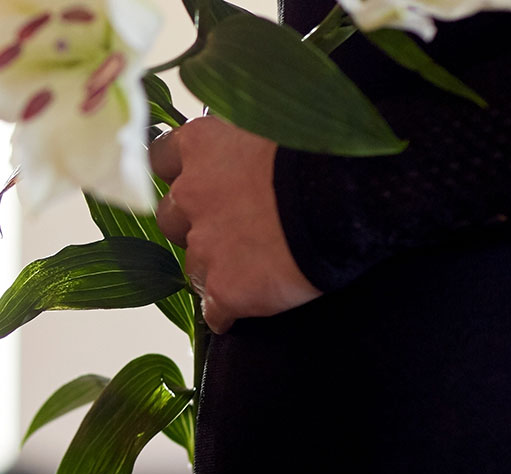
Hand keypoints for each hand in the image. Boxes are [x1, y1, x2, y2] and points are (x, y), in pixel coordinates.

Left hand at [149, 116, 319, 333]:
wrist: (350, 194)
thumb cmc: (325, 148)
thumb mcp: (275, 124)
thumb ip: (246, 138)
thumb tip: (247, 146)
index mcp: (202, 145)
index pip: (160, 159)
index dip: (179, 175)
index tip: (195, 181)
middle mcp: (191, 194)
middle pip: (171, 217)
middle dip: (193, 225)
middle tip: (233, 228)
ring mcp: (205, 245)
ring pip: (192, 266)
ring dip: (213, 268)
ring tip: (251, 270)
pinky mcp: (225, 289)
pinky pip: (214, 310)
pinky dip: (227, 311)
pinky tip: (247, 309)